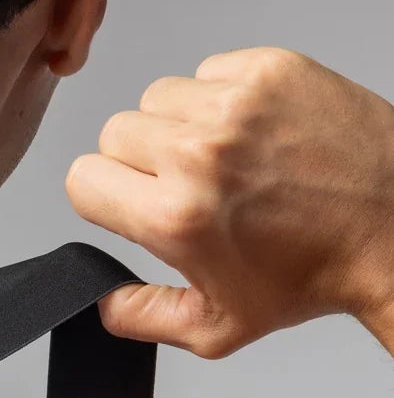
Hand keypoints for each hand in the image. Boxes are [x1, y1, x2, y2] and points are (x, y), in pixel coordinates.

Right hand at [66, 48, 393, 355]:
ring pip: (157, 98)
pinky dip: (219, 97)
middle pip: (114, 133)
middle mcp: (199, 154)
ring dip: (176, 125)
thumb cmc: (313, 274)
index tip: (132, 205)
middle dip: (139, 161)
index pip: (83, 179)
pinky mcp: (271, 70)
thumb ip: (141, 317)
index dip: (104, 196)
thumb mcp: (216, 327)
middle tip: (185, 185)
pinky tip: (251, 131)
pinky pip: (207, 71)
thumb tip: (102, 300)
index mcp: (175, 217)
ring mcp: (237, 104)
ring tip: (221, 155)